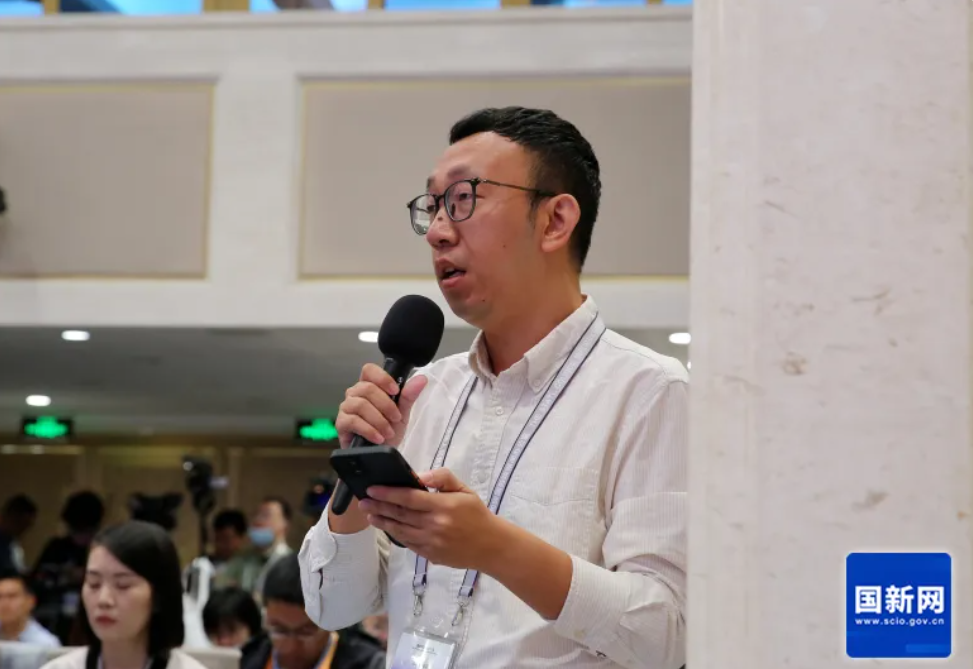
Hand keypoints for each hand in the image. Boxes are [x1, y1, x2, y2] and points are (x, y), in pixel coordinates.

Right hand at [335, 364, 426, 447]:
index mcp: (369, 386)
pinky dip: (369, 430)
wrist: (381, 453)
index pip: (369, 370)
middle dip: (386, 405)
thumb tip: (421, 379)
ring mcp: (346, 408)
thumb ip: (409, 395)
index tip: (396, 391)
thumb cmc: (389, 431)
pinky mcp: (341, 423)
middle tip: (396, 419)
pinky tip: (378, 437)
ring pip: (360, 405)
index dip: (382, 378)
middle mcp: (355, 394)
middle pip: (367, 388)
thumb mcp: (403, 413)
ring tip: (388, 432)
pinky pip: (353, 421)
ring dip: (379, 420)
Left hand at [359, 468, 506, 570]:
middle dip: (378, 506)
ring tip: (370, 514)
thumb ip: (442, 478)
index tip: (372, 489)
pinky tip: (387, 527)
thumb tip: (419, 476)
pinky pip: (407, 543)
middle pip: (399, 514)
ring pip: (399, 530)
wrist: (490, 546)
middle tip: (363, 501)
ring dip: (382, 521)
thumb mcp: (464, 489)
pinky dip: (395, 534)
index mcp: (443, 506)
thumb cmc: (476, 514)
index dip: (387, 493)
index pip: (408, 497)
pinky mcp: (429, 555)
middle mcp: (434, 525)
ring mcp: (430, 542)